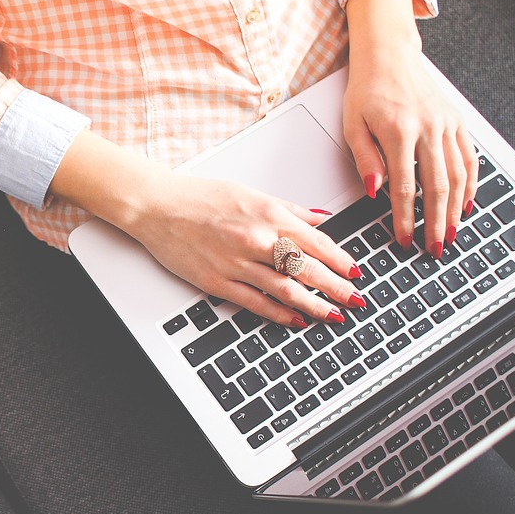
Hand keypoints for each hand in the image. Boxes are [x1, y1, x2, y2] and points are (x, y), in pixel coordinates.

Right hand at [126, 172, 364, 326]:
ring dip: (314, 305)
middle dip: (337, 288)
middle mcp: (256, 240)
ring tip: (333, 315)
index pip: (317, 243)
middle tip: (356, 301)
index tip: (356, 273)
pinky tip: (296, 320)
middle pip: (308, 269)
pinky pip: (256, 302)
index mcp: (268, 215)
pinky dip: (280, 313)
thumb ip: (289, 209)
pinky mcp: (218, 282)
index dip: (341, 261)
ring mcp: (237, 263)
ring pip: (286, 290)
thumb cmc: (200, 197)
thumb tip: (320, 219)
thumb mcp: (251, 194)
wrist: (158, 207)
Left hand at [344, 0, 478, 257]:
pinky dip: (471, 183)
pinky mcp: (457, 120)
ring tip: (451, 233)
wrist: (389, 55)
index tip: (404, 239)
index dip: (405, 218)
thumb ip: (365, 159)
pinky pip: (469, 157)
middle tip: (435, 248)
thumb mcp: (353, 125)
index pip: (405, 187)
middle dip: (436, 222)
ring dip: (456, 209)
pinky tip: (466, 204)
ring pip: (458, 175)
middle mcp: (429, 128)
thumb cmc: (367, 90)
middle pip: (437, 187)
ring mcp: (447, 124)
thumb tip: (375, 192)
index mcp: (399, 132)